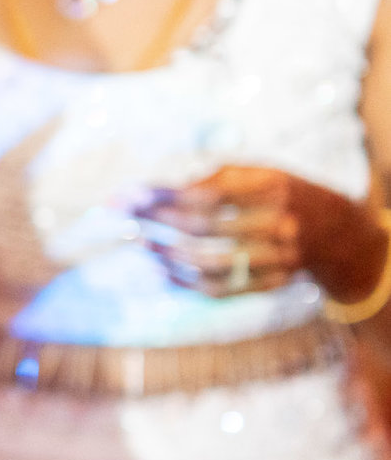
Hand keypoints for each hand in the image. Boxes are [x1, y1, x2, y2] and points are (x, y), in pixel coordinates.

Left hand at [136, 166, 387, 301]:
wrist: (335, 230)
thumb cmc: (279, 193)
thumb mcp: (260, 170)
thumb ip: (215, 176)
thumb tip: (155, 189)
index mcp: (275, 186)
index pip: (208, 193)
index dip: (164, 196)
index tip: (129, 195)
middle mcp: (281, 222)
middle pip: (205, 226)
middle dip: (158, 221)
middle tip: (125, 217)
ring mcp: (280, 256)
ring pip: (210, 262)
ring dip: (166, 254)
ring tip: (140, 242)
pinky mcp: (274, 282)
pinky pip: (220, 288)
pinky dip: (184, 282)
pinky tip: (159, 270)